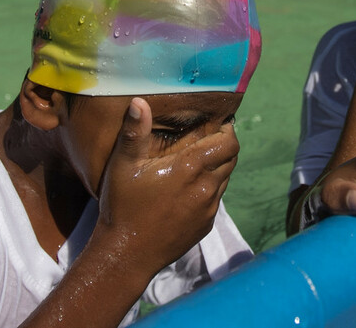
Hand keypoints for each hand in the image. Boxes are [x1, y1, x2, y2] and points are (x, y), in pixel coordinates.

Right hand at [95, 98, 238, 273]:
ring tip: (196, 162)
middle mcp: (207, 188)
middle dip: (223, 146)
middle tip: (206, 140)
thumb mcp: (124, 165)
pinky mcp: (206, 225)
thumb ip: (134, 132)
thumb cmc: (123, 206)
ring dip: (217, 168)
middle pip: (232, 159)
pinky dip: (209, 189)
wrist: (126, 254)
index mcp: (191, 168)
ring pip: (225, 179)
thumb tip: (139, 102)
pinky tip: (188, 189)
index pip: (229, 142)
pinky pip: (216, 200)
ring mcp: (208, 209)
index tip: (218, 124)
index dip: (228, 130)